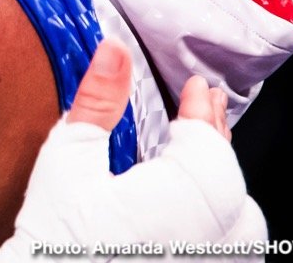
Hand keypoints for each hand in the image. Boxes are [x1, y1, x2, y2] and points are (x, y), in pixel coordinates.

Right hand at [0, 39, 264, 261]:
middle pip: (228, 179)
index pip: (207, 144)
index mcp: (178, 203)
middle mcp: (205, 241)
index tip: (196, 87)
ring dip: (225, 180)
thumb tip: (115, 50)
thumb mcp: (68, 157)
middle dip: (215, 141)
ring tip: (206, 151)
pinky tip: (203, 206)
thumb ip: (98, 101)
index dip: (200, 111)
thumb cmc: (52, 233)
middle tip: (204, 109)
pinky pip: (231, 249)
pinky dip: (224, 220)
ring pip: (240, 218)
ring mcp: (205, 262)